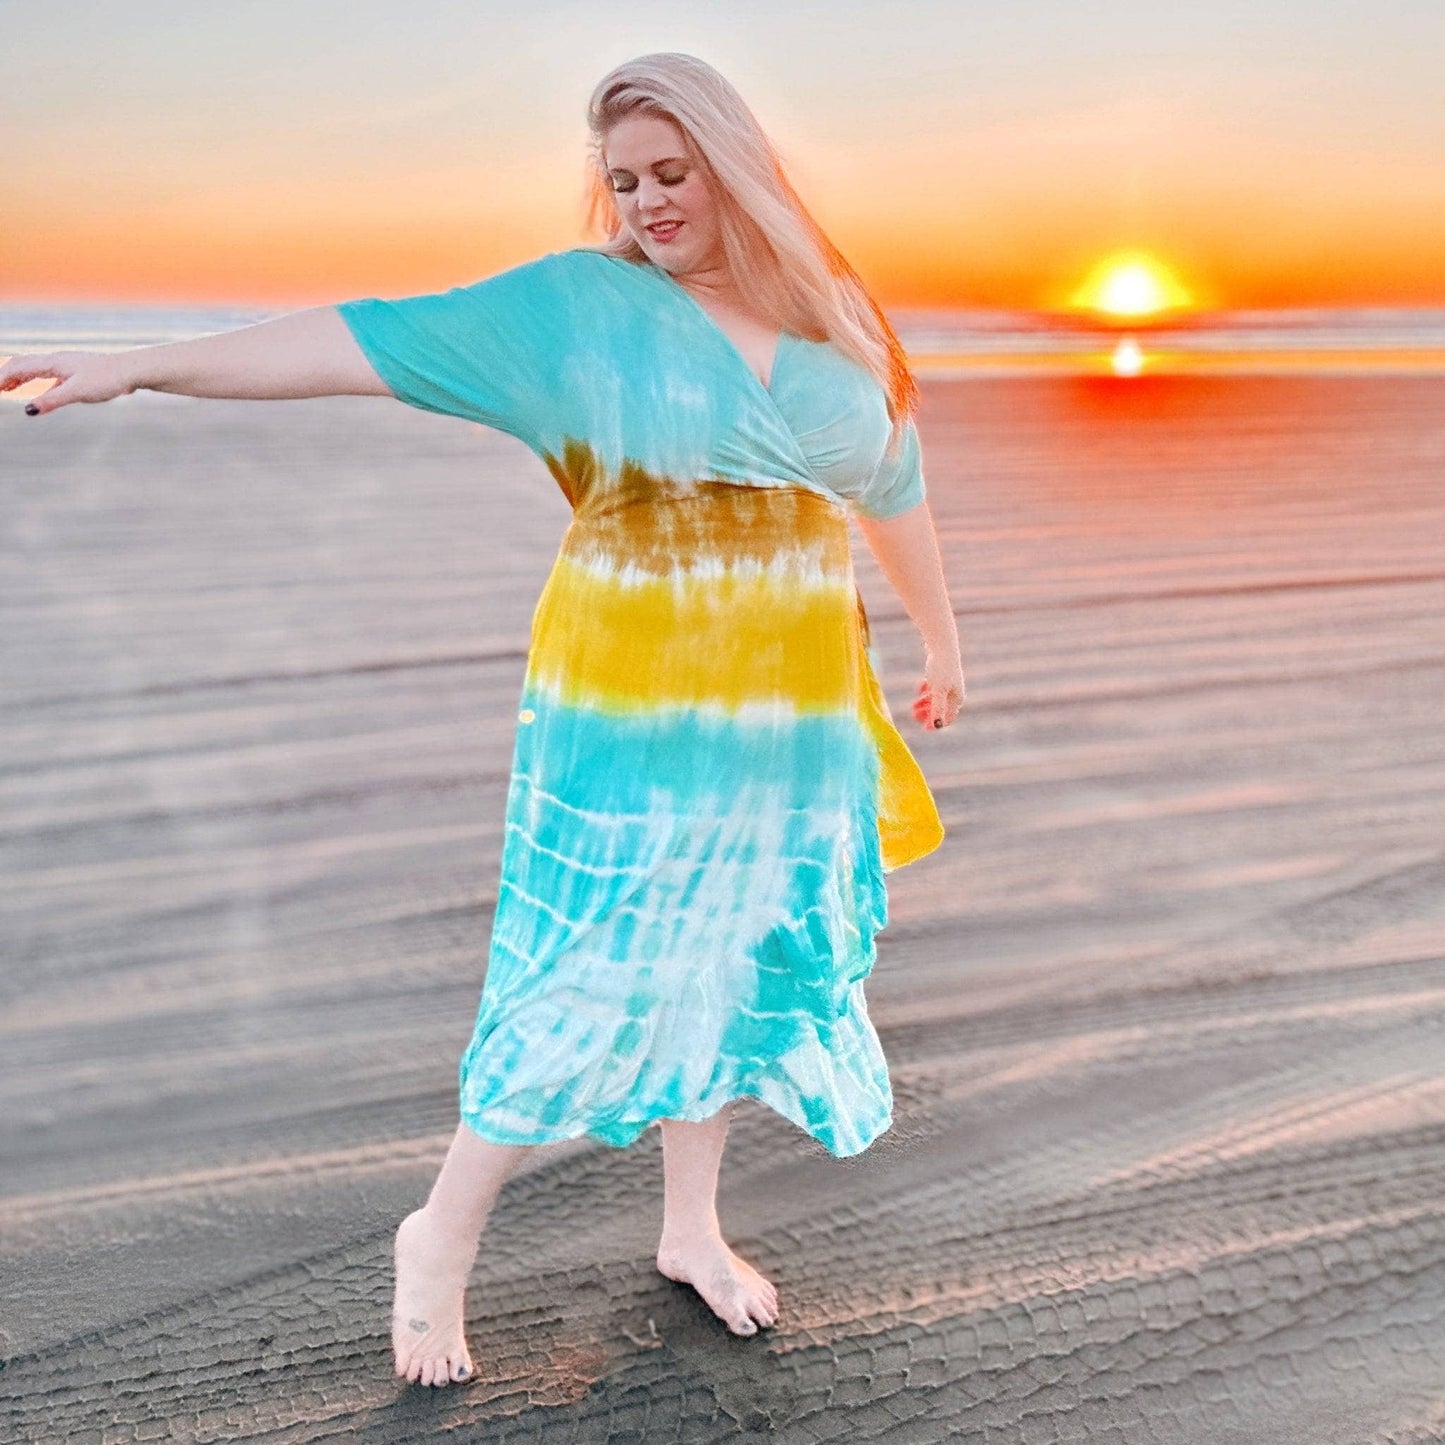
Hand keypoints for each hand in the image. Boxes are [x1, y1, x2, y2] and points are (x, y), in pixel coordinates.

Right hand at [1, 351, 136, 415]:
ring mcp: (69, 366)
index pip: (19, 368)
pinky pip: (53, 377)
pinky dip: (40, 385)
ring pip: (37, 369)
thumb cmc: (107, 379)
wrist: (132, 371)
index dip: (2, 378)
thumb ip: (52, 401)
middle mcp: (58, 360)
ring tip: (9, 388)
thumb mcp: (77, 393)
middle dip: (7, 375)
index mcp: (53, 362)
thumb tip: (28, 410)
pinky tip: (44, 395)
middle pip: (24, 364)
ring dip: (21, 378)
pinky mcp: (79, 374)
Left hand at [912, 646, 965, 730]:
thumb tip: (937, 726)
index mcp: (957, 699)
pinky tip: (920, 688)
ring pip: (936, 698)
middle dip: (927, 714)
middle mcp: (955, 692)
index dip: (935, 724)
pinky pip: (934, 688)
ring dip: (925, 704)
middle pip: (941, 709)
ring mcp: (948, 683)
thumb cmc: (941, 669)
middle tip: (913, 715)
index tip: (923, 727)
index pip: (947, 718)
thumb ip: (938, 708)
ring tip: (913, 705)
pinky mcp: (942, 674)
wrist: (942, 645)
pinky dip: (926, 691)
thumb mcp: (938, 691)